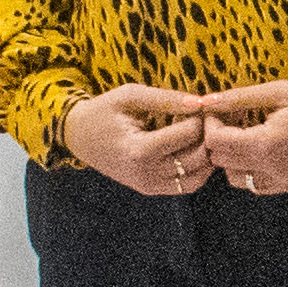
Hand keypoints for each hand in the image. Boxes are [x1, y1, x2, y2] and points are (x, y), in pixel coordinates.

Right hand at [62, 86, 220, 194]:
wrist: (79, 137)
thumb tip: (200, 102)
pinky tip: (194, 147)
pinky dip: (199, 168)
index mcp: (138, 150)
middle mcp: (146, 174)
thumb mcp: (130, 96)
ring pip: (199, 176)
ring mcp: (149, 186)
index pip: (189, 134)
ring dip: (207, 154)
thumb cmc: (103, 112)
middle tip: (207, 118)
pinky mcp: (152, 190)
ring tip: (202, 132)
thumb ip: (165, 99)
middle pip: (198, 157)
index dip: (201, 117)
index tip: (201, 105)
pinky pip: (189, 185)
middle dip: (208, 135)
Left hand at [195, 81, 287, 198]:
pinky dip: (249, 170)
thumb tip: (206, 101)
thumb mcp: (280, 91)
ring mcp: (282, 181)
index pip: (215, 142)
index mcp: (266, 143)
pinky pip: (255, 185)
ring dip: (232, 158)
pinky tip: (263, 148)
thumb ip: (240, 98)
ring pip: (234, 179)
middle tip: (233, 118)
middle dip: (218, 139)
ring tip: (247, 134)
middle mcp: (271, 169)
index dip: (210, 124)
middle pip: (220, 162)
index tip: (221, 109)